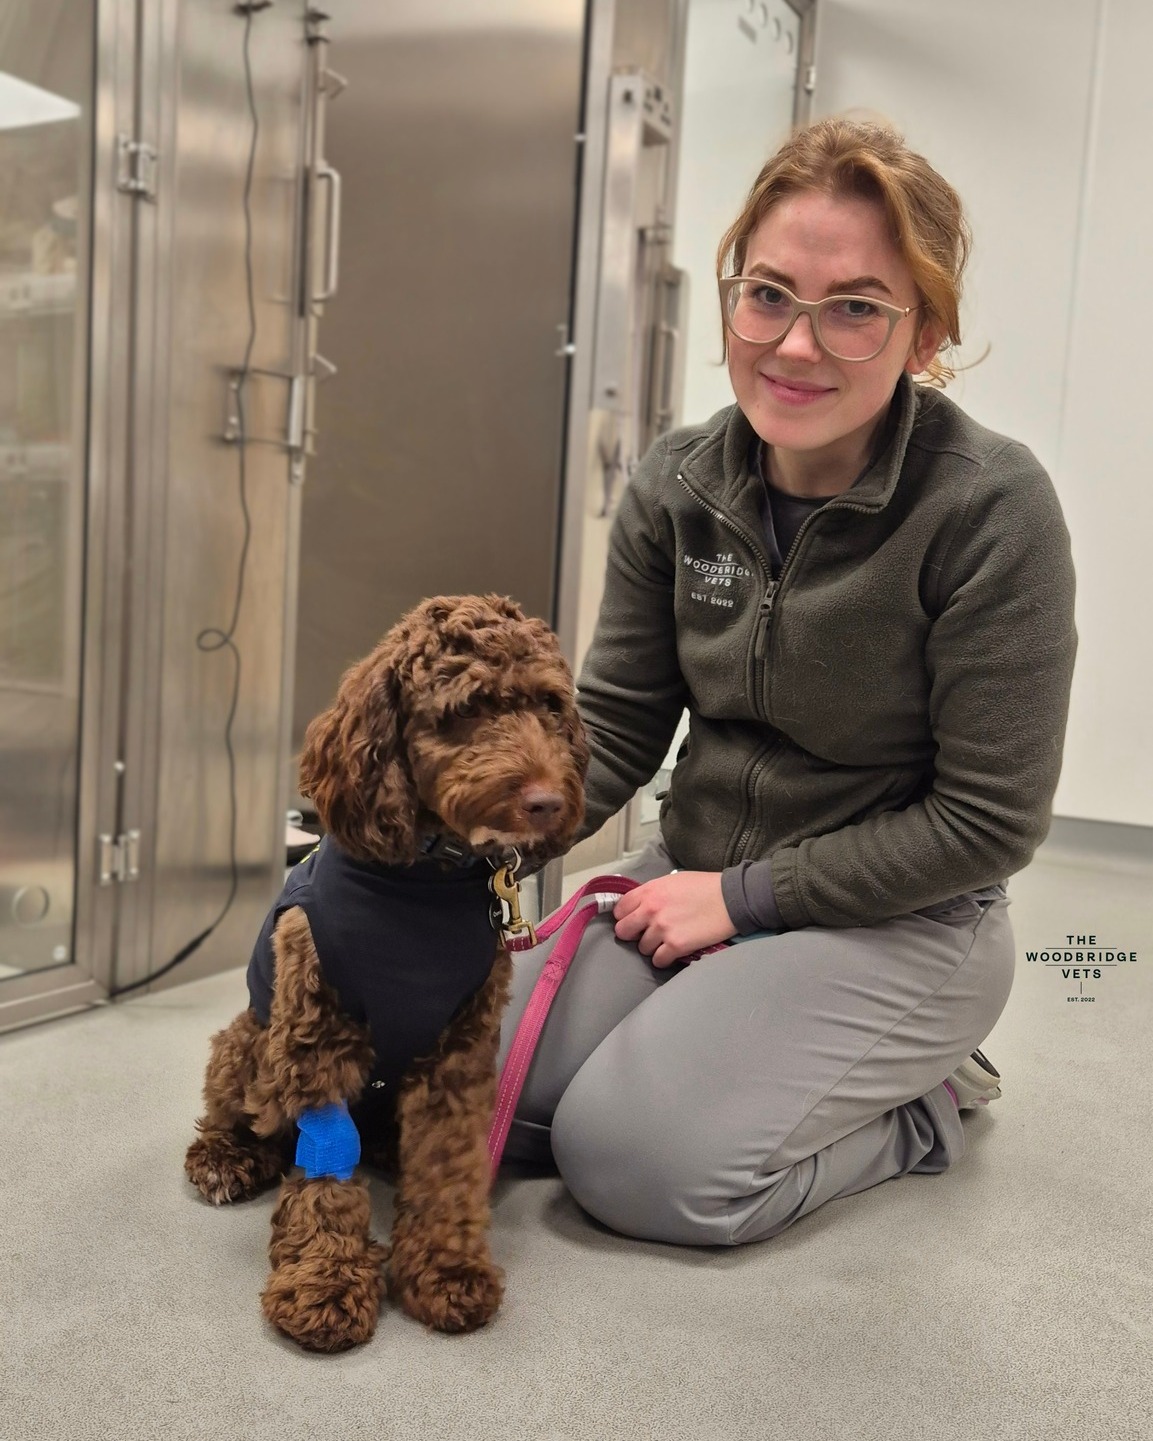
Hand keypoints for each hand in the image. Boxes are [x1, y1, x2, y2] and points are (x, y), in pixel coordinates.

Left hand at [613, 871, 736, 968]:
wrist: (731, 898)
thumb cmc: (705, 886)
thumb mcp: (673, 881)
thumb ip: (653, 893)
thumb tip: (641, 905)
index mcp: (649, 891)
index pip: (620, 909)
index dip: (626, 917)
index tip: (634, 921)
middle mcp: (651, 909)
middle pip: (624, 931)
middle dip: (633, 934)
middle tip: (645, 934)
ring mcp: (662, 929)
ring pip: (642, 948)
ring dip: (653, 947)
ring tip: (667, 941)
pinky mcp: (676, 945)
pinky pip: (658, 960)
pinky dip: (664, 959)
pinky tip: (673, 952)